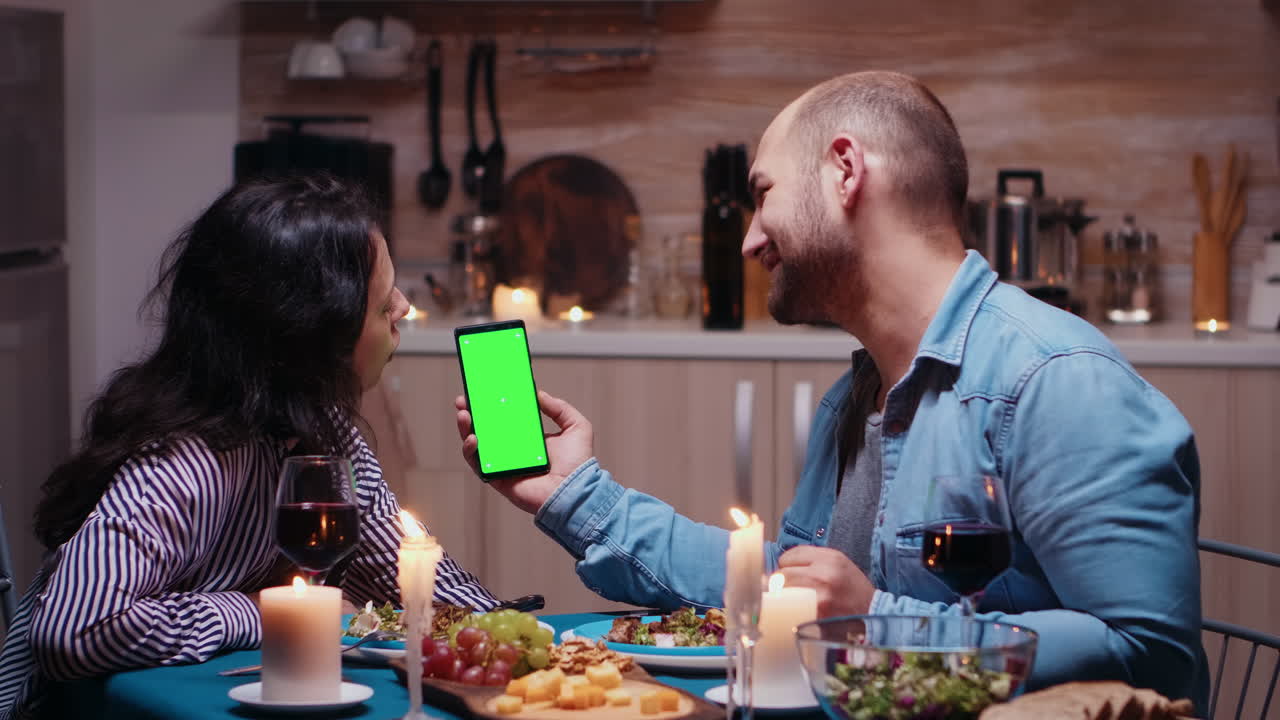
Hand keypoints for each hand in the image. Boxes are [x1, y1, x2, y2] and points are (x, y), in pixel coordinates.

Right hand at [455, 390, 593, 513]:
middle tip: (463, 401)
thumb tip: (538, 394)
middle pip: (486, 430)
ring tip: (464, 414)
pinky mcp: (498, 479)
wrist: (575, 491)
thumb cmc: (578, 464)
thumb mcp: (576, 426)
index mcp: (529, 438)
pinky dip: (471, 452)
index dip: (492, 405)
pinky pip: (478, 465)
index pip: (505, 418)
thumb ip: (559, 407)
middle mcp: (514, 451)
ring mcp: (504, 465)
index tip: (482, 391)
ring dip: (466, 429)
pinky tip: (473, 438)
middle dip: (471, 414)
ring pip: (477, 446)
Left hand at [776, 545, 876, 616]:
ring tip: (795, 600)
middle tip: (790, 589)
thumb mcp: (839, 565)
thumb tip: (783, 564)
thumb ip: (813, 560)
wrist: (874, 614)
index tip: (791, 572)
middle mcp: (825, 573)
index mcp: (831, 558)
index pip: (790, 554)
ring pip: (783, 590)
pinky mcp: (817, 613)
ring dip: (783, 595)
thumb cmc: (854, 590)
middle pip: (782, 573)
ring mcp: (820, 594)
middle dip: (782, 581)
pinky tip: (798, 611)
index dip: (787, 565)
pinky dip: (789, 609)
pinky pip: (790, 608)